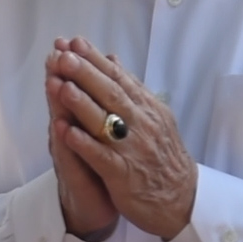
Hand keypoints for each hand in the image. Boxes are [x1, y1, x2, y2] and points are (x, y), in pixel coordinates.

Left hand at [45, 37, 196, 239]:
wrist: (182, 199)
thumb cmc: (161, 155)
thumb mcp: (153, 116)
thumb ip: (130, 88)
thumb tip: (111, 58)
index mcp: (146, 108)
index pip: (119, 78)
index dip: (95, 60)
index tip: (74, 42)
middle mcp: (141, 125)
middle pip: (111, 94)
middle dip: (86, 74)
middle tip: (64, 55)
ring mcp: (132, 149)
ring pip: (105, 122)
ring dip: (81, 103)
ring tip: (60, 85)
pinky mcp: (124, 175)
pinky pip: (102, 157)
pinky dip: (84, 144)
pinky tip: (66, 133)